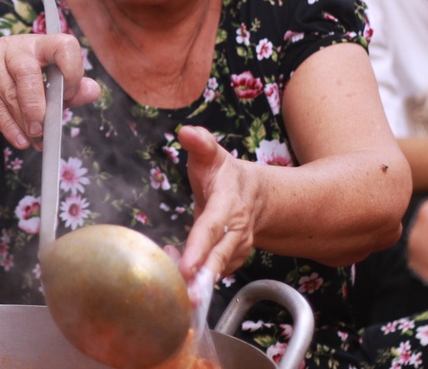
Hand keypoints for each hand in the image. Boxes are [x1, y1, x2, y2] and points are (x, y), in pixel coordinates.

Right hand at [0, 34, 100, 149]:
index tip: (70, 95)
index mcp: (37, 45)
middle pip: (28, 71)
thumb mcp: (44, 94)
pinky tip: (20, 140)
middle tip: (44, 130)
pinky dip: (9, 127)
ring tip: (35, 141)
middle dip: (38, 105)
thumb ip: (68, 93)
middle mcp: (12, 47)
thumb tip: (94, 90)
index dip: (71, 70)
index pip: (62, 44)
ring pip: (10, 92)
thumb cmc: (12, 95)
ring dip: (24, 122)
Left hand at [177, 125, 256, 283]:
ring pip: (215, 271)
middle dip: (200, 278)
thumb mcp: (213, 155)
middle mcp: (236, 232)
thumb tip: (186, 132)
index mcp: (229, 205)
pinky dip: (196, 280)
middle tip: (183, 295)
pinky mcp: (230, 262)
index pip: (211, 228)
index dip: (198, 248)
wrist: (256, 196)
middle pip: (218, 258)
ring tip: (171, 286)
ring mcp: (235, 250)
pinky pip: (212, 275)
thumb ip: (201, 144)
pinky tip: (175, 277)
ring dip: (194, 281)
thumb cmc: (226, 175)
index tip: (185, 266)